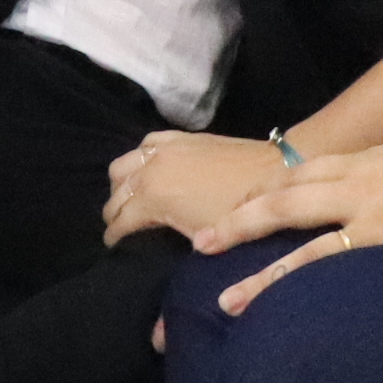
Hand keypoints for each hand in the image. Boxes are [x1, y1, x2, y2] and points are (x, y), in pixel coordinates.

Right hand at [103, 129, 292, 244]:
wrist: (270, 174)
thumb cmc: (239, 213)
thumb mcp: (201, 237)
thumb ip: (169, 239)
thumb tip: (153, 244)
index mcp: (152, 197)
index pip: (120, 220)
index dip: (114, 236)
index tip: (112, 246)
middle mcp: (150, 169)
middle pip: (116, 191)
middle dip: (113, 211)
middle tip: (118, 225)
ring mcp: (164, 148)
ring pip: (124, 164)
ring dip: (121, 183)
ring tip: (128, 197)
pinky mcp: (179, 137)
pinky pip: (146, 143)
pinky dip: (140, 157)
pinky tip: (147, 167)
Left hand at [188, 136, 382, 313]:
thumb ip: (379, 169)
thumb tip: (358, 184)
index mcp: (364, 158)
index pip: (299, 172)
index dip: (263, 189)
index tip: (240, 205)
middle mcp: (356, 184)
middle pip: (283, 200)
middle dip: (239, 221)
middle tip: (202, 243)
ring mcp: (369, 218)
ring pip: (299, 243)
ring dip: (259, 274)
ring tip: (225, 300)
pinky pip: (334, 268)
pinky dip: (302, 286)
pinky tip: (279, 310)